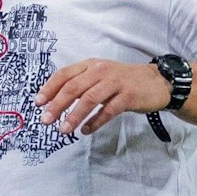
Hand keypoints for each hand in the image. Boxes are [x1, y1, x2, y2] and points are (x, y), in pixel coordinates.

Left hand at [36, 59, 171, 136]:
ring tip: (63, 130)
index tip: (38, 103)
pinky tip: (86, 130)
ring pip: (89, 99)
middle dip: (57, 105)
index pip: (64, 74)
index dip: (49, 88)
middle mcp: (101, 71)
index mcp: (90, 65)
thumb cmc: (123, 81)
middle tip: (45, 120)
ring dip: (74, 116)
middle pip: (73, 87)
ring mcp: (116, 82)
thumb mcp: (100, 76)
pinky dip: (95, 121)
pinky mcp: (129, 96)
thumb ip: (81, 84)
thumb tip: (54, 101)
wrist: (158, 82)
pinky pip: (108, 110)